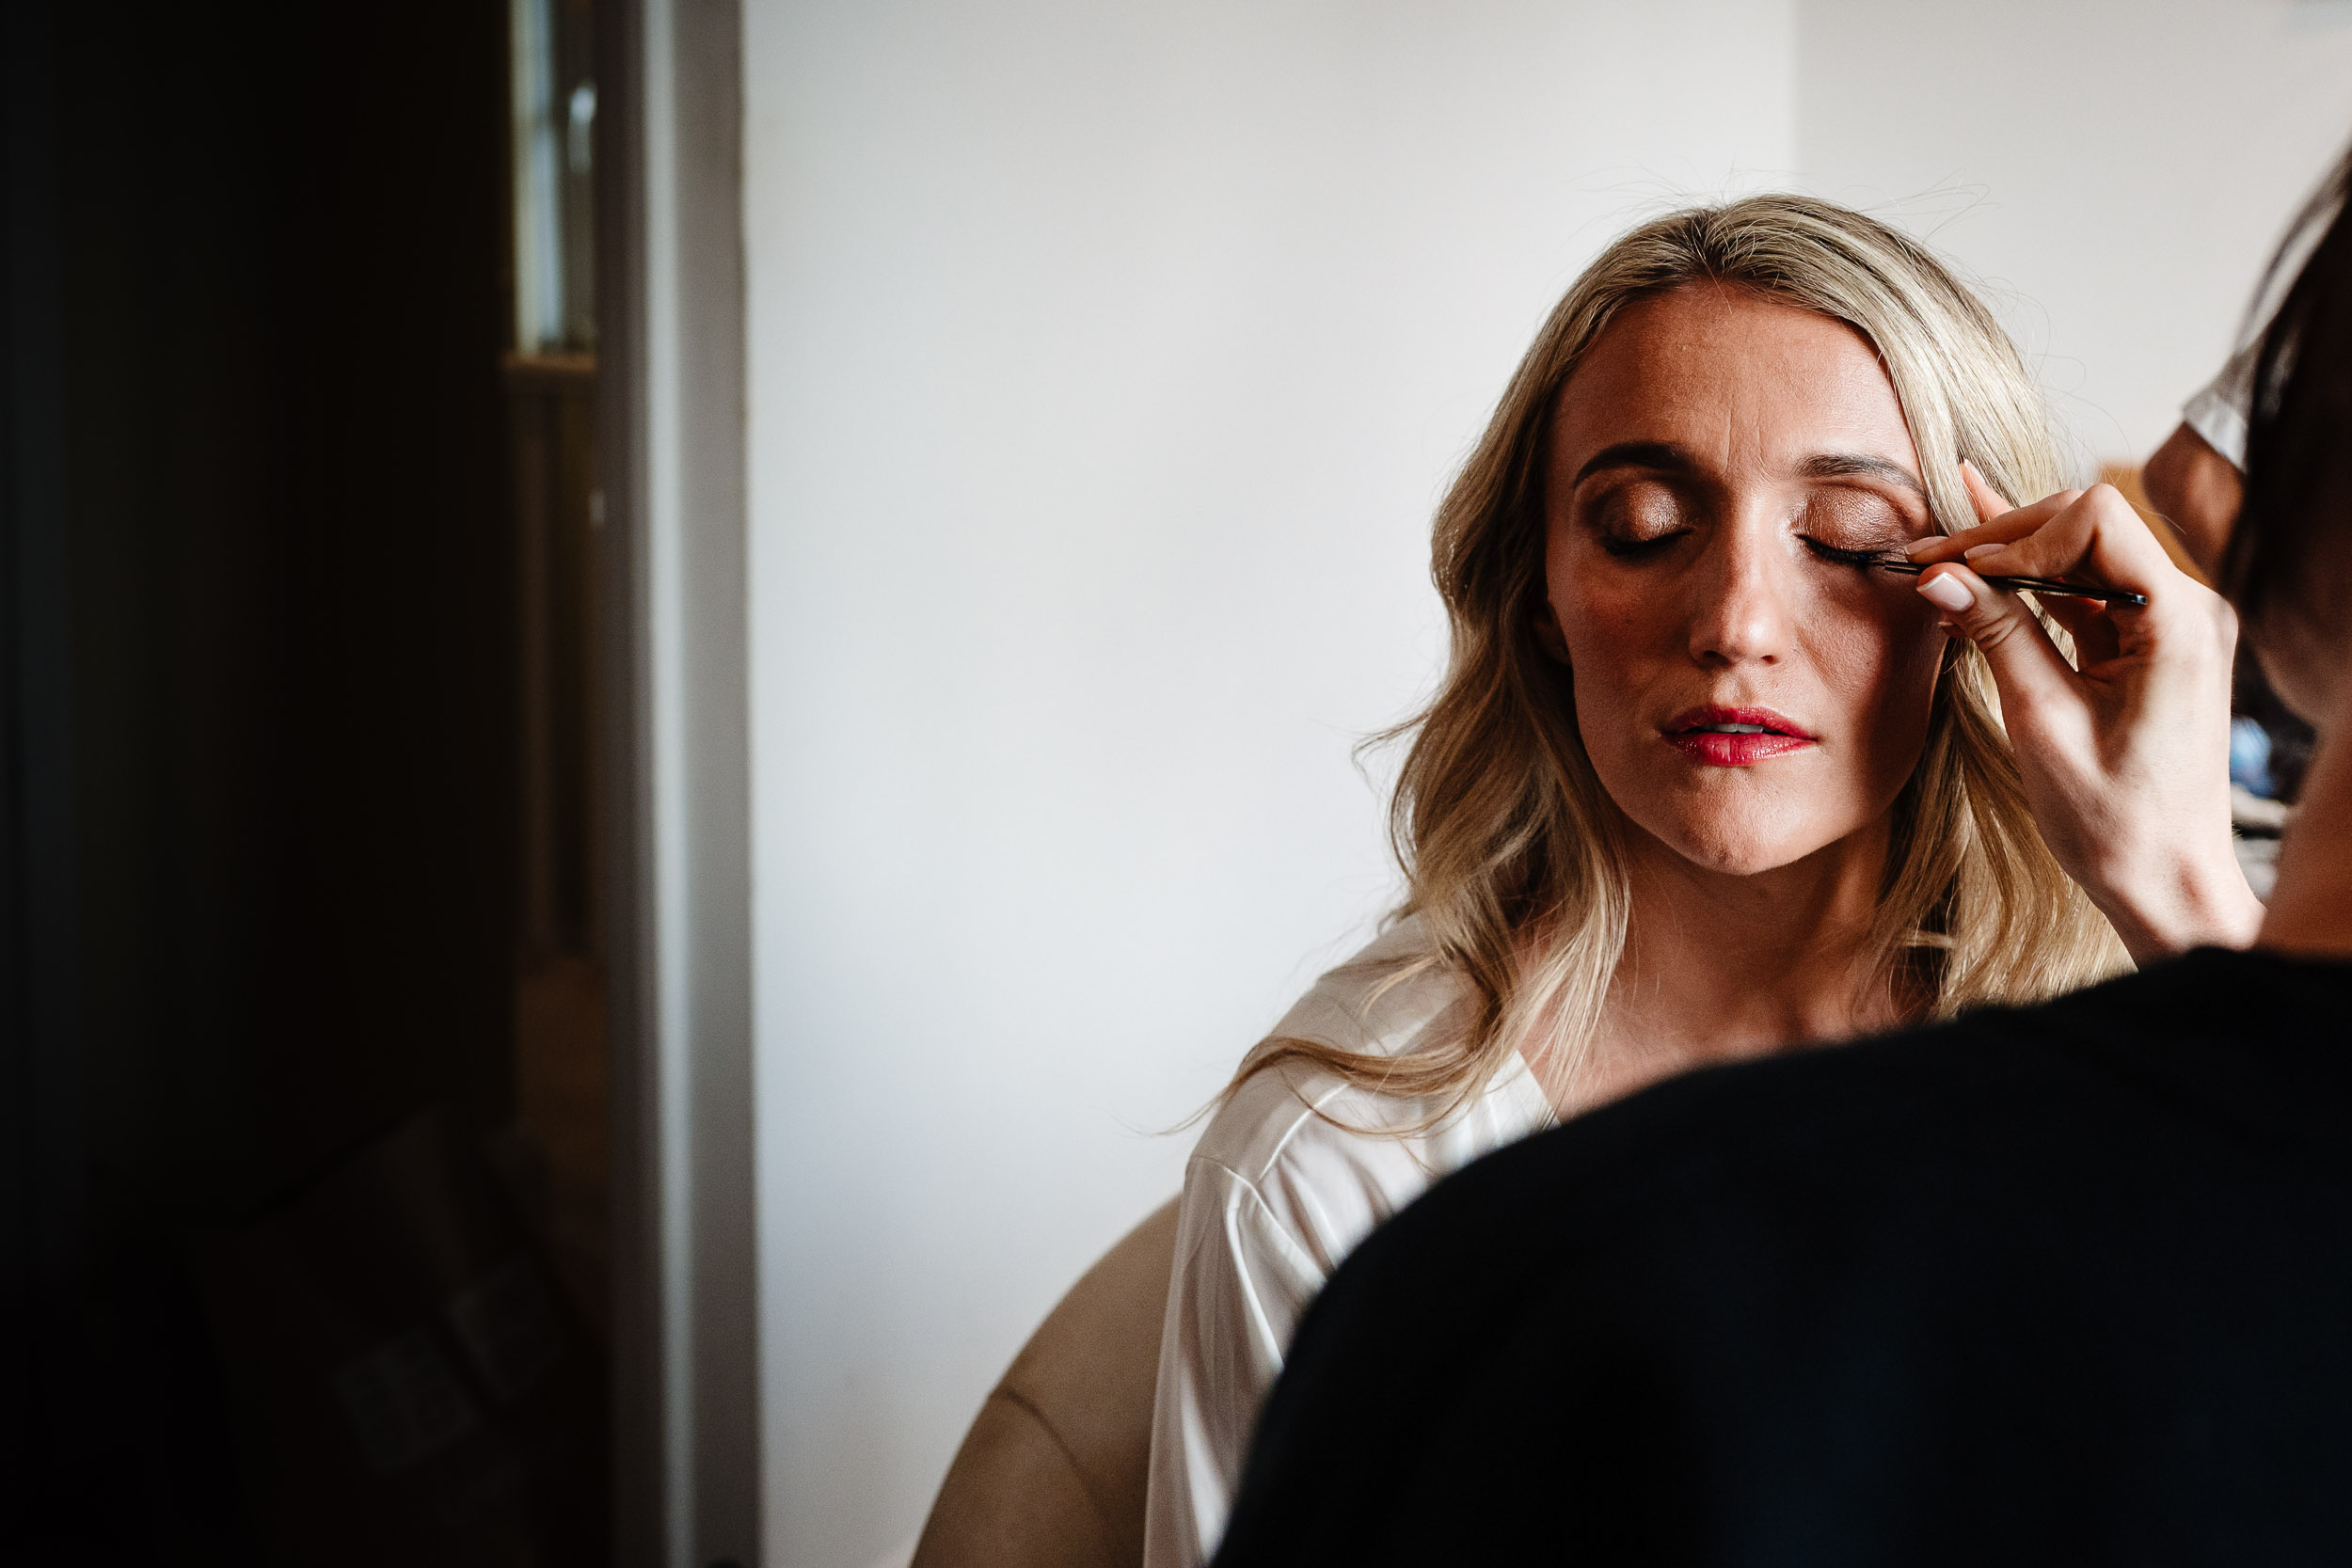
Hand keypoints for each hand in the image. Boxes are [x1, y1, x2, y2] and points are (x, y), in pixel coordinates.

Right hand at [1908, 463, 2260, 962]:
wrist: (2166, 881)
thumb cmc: (2118, 822)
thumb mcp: (2044, 721)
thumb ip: (1998, 636)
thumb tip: (1940, 576)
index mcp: (2179, 621)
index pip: (2094, 522)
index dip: (2018, 537)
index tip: (1959, 575)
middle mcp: (2187, 609)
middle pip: (2087, 528)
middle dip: (2005, 540)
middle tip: (1928, 561)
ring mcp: (2170, 626)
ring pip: (2080, 558)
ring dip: (2009, 564)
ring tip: (1939, 569)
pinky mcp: (2149, 647)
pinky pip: (2085, 598)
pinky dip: (2029, 595)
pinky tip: (1974, 592)